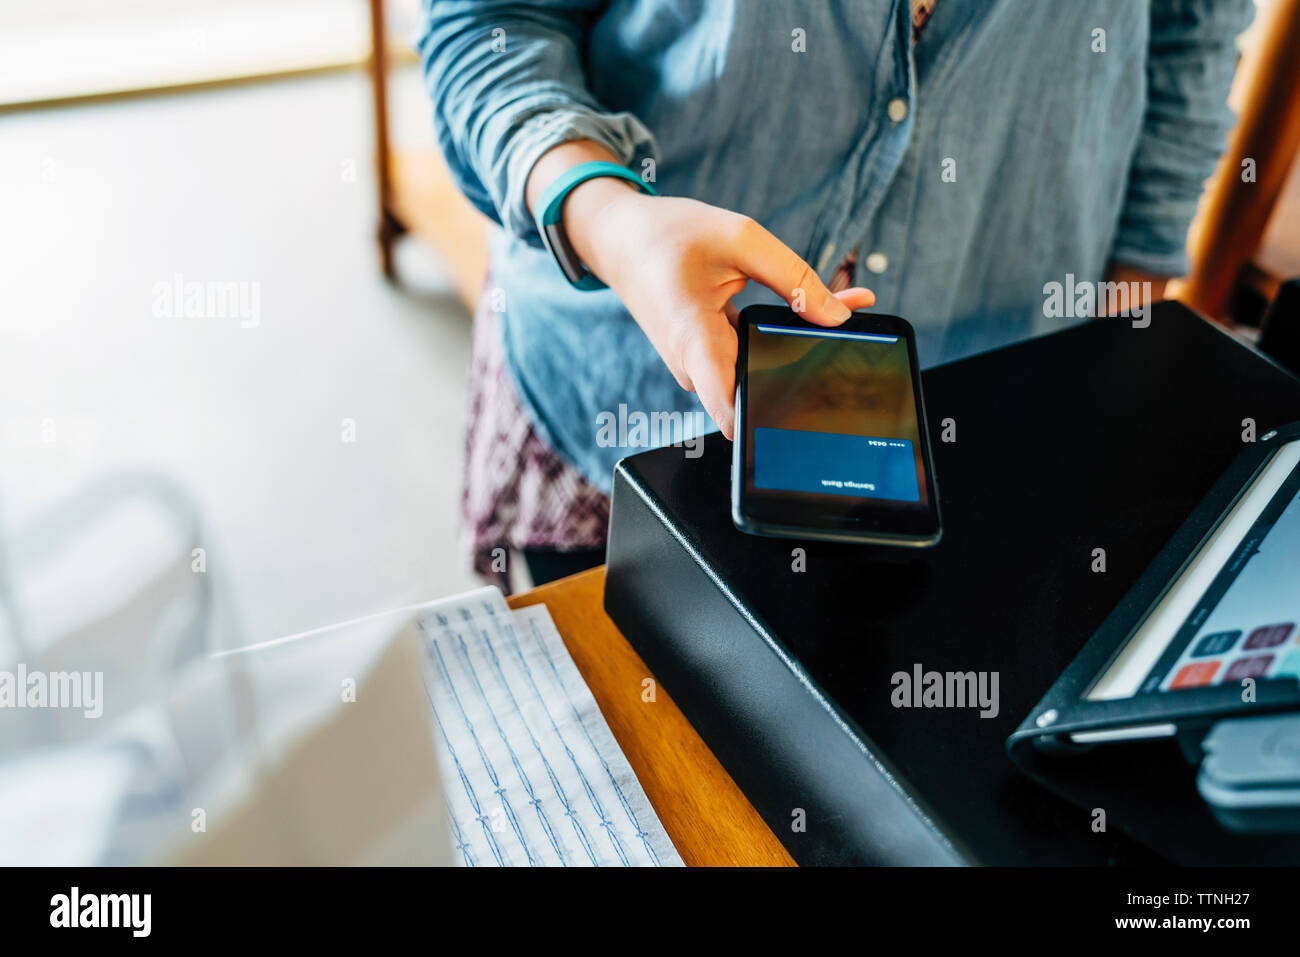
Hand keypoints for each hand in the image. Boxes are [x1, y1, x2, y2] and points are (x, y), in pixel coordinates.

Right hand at [527, 142, 873, 439]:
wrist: (620, 240)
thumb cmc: (669, 235)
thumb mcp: (740, 237)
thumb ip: (794, 277)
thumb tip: (839, 317)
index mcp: (694, 338)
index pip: (728, 406)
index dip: (767, 423)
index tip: (807, 425)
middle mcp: (693, 364)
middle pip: (758, 386)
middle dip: (806, 365)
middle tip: (856, 330)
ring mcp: (697, 367)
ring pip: (755, 371)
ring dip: (795, 346)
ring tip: (847, 305)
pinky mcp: (702, 360)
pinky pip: (744, 358)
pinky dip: (774, 336)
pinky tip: (810, 311)